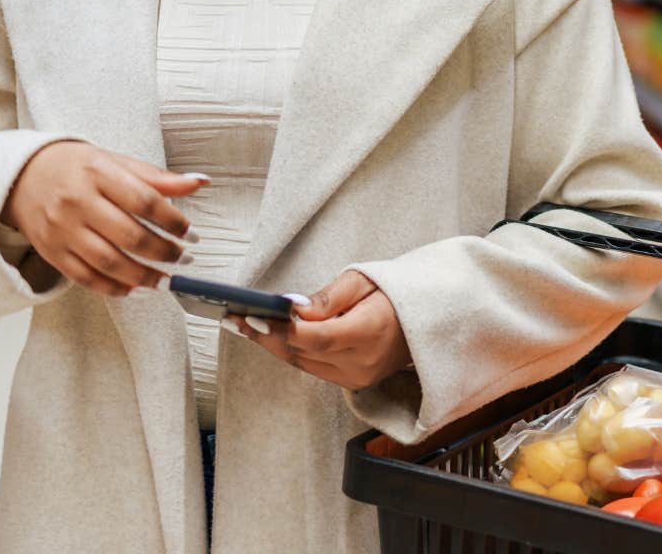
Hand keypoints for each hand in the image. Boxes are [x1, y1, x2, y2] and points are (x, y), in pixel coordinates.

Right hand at [4, 141, 204, 296]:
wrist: (22, 175)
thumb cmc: (77, 167)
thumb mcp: (115, 161)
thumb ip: (157, 177)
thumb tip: (200, 182)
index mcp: (98, 172)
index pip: (144, 201)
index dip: (174, 221)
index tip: (192, 235)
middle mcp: (78, 201)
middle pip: (129, 236)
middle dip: (164, 253)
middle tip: (185, 260)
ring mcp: (62, 229)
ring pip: (109, 262)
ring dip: (143, 277)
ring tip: (165, 280)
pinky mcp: (52, 252)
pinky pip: (86, 278)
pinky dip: (113, 288)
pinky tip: (134, 288)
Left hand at [228, 270, 411, 390]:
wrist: (427, 321)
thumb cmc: (396, 293)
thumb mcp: (365, 280)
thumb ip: (328, 298)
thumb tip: (295, 308)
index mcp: (369, 332)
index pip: (316, 336)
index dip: (282, 329)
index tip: (253, 316)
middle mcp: (362, 362)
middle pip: (302, 353)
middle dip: (266, 336)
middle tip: (234, 319)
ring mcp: (358, 377)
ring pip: (303, 363)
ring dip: (273, 346)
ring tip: (244, 326)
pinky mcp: (354, 382)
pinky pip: (314, 368)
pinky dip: (292, 353)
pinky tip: (271, 337)